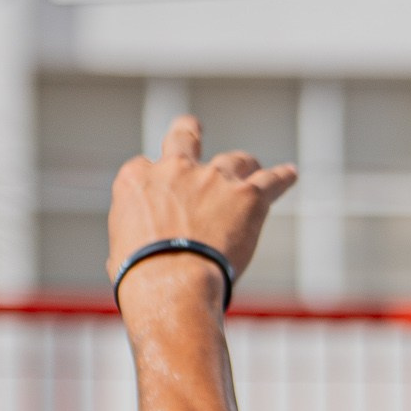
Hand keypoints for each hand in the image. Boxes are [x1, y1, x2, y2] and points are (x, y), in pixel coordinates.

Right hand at [107, 116, 296, 308]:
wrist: (173, 283)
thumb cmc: (141, 277)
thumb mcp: (120, 248)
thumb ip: (137, 232)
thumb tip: (145, 244)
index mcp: (137, 179)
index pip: (145, 168)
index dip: (155, 183)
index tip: (159, 200)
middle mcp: (175, 169)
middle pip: (184, 137)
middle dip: (189, 131)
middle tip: (193, 127)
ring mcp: (214, 179)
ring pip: (236, 160)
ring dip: (244, 166)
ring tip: (253, 170)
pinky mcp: (248, 196)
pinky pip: (271, 180)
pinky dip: (282, 177)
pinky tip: (290, 175)